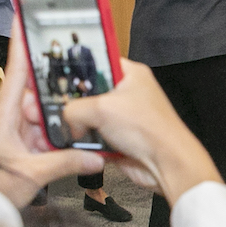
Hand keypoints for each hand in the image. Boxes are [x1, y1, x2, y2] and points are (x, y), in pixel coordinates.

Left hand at [0, 26, 105, 207]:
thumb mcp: (31, 174)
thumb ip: (66, 163)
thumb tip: (94, 156)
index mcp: (5, 115)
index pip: (17, 70)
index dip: (22, 41)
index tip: (25, 16)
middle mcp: (10, 118)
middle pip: (40, 91)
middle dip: (60, 91)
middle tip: (78, 84)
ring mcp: (16, 131)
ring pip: (47, 114)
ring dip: (62, 120)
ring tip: (78, 122)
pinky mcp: (22, 144)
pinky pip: (47, 132)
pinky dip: (60, 136)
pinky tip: (74, 142)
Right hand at [64, 59, 221, 204]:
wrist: (165, 164)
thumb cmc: (152, 130)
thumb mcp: (102, 109)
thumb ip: (74, 108)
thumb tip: (65, 117)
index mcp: (130, 74)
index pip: (97, 62)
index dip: (77, 69)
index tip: (60, 77)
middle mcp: (127, 93)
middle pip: (88, 93)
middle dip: (75, 104)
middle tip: (64, 109)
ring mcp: (122, 117)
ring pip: (88, 118)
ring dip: (81, 127)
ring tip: (76, 130)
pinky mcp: (118, 138)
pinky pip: (93, 138)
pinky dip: (86, 144)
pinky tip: (84, 146)